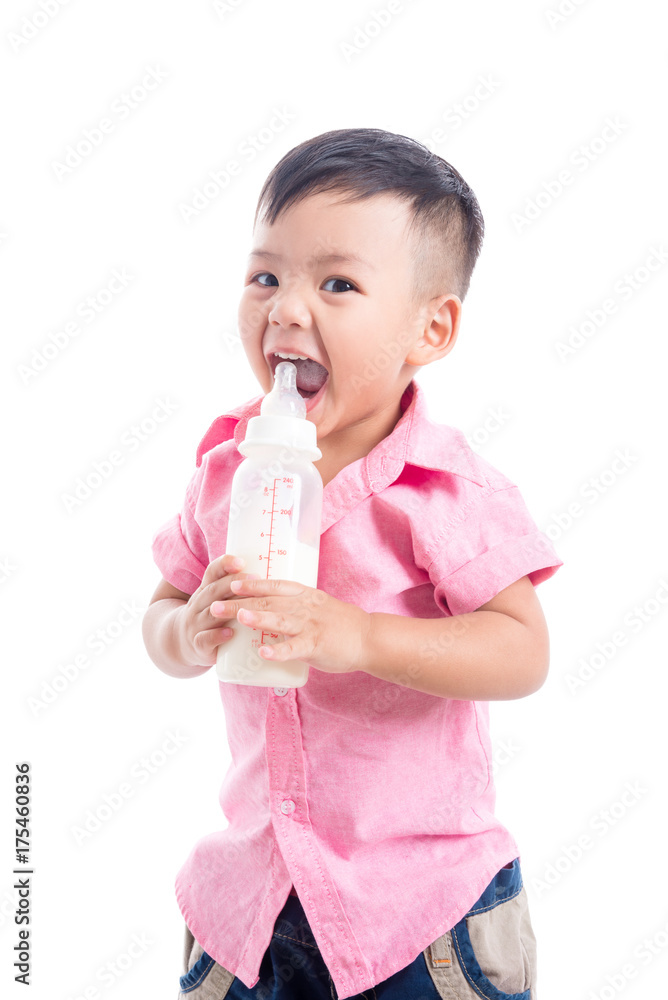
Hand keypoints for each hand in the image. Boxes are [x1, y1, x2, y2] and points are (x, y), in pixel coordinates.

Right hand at [175, 554, 258, 666]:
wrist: (182, 642)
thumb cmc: (211, 618)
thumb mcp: (218, 600)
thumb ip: (236, 589)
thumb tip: (271, 572)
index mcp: (205, 590)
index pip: (212, 572)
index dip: (225, 564)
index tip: (241, 561)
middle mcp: (198, 604)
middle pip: (214, 590)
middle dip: (234, 583)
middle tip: (255, 578)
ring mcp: (196, 625)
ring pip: (210, 614)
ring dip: (228, 609)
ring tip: (247, 605)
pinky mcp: (198, 645)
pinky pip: (204, 640)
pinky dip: (216, 636)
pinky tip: (230, 633)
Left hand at [210, 578, 371, 674]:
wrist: (369, 637)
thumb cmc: (341, 624)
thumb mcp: (317, 605)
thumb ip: (296, 606)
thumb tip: (272, 607)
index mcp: (304, 595)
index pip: (274, 585)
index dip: (252, 583)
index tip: (231, 581)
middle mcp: (305, 606)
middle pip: (269, 601)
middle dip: (240, 601)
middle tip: (215, 604)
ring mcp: (311, 625)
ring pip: (280, 619)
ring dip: (257, 618)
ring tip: (238, 617)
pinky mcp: (317, 644)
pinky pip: (295, 647)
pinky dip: (279, 649)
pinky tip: (263, 652)